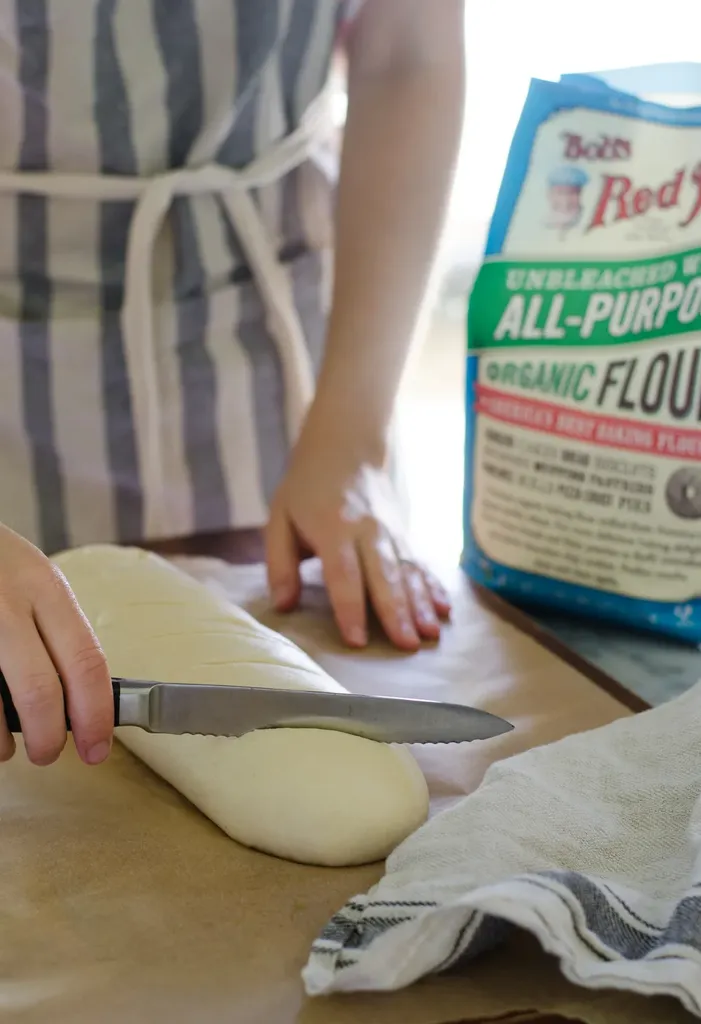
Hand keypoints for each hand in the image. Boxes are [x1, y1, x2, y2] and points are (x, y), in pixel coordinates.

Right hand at [0, 526, 112, 765]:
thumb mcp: (32, 577)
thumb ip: (54, 626)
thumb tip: (83, 695)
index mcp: (44, 587)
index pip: (86, 661)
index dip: (96, 714)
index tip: (98, 746)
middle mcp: (7, 604)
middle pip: (40, 691)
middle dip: (49, 738)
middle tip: (49, 753)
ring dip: (3, 743)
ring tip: (8, 749)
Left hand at [265, 441, 450, 649]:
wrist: (345, 447)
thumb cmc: (306, 489)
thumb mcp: (279, 519)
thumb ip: (280, 564)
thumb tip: (283, 606)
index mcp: (333, 527)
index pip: (343, 573)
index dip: (350, 607)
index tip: (357, 639)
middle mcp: (367, 531)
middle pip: (384, 576)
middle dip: (396, 612)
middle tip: (407, 646)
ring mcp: (390, 532)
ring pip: (408, 572)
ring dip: (421, 605)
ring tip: (430, 635)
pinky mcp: (403, 534)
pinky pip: (421, 563)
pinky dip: (434, 586)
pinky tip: (446, 610)